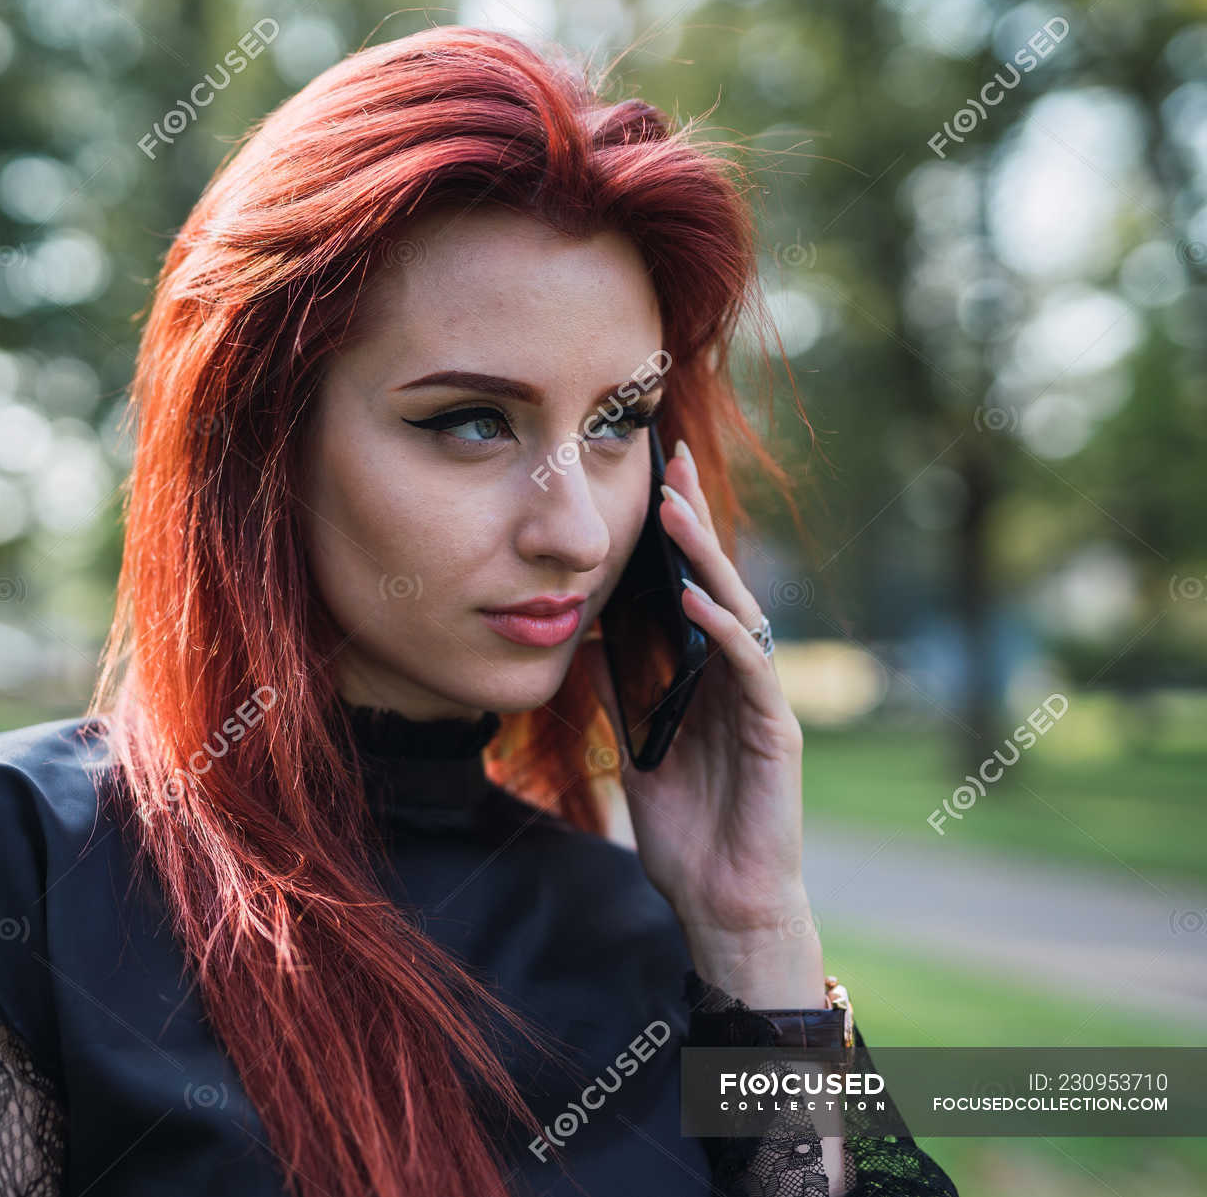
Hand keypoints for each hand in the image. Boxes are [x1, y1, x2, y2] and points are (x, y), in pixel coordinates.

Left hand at [581, 437, 811, 963]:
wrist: (719, 901)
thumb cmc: (685, 830)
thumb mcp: (637, 747)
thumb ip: (624, 693)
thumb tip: (590, 635)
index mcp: (707, 676)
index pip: (692, 588)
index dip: (676, 537)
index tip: (652, 480)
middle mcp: (739, 677)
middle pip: (719, 582)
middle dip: (695, 522)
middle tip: (672, 464)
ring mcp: (761, 699)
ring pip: (739, 611)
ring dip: (706, 561)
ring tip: (674, 513)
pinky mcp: (775, 730)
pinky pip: (750, 667)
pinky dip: (724, 629)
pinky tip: (696, 599)